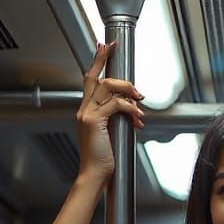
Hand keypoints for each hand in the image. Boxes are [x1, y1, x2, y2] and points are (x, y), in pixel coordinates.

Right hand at [75, 40, 144, 180]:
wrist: (94, 176)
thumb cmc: (102, 161)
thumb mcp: (110, 135)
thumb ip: (115, 120)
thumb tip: (131, 111)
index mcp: (86, 111)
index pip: (90, 80)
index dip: (97, 61)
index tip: (106, 47)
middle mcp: (84, 109)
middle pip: (97, 78)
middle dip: (113, 69)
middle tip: (131, 77)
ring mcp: (87, 114)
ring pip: (107, 87)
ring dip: (128, 90)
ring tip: (140, 101)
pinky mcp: (94, 121)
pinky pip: (116, 104)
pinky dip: (130, 108)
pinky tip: (137, 118)